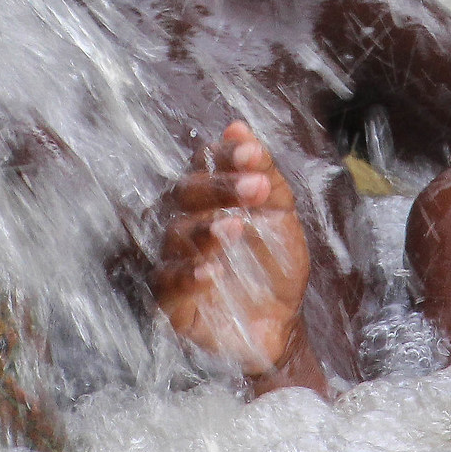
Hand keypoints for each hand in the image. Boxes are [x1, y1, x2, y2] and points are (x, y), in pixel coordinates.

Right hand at [154, 122, 310, 376]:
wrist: (282, 325)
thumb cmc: (276, 266)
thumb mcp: (282, 216)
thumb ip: (265, 175)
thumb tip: (238, 127)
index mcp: (210, 197)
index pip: (204, 163)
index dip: (225, 156)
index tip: (252, 154)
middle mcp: (186, 222)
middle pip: (185, 193)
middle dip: (220, 187)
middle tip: (255, 188)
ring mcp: (175, 259)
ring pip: (176, 235)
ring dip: (206, 230)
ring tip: (235, 228)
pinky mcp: (170, 300)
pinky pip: (168, 282)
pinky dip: (188, 274)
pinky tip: (211, 271)